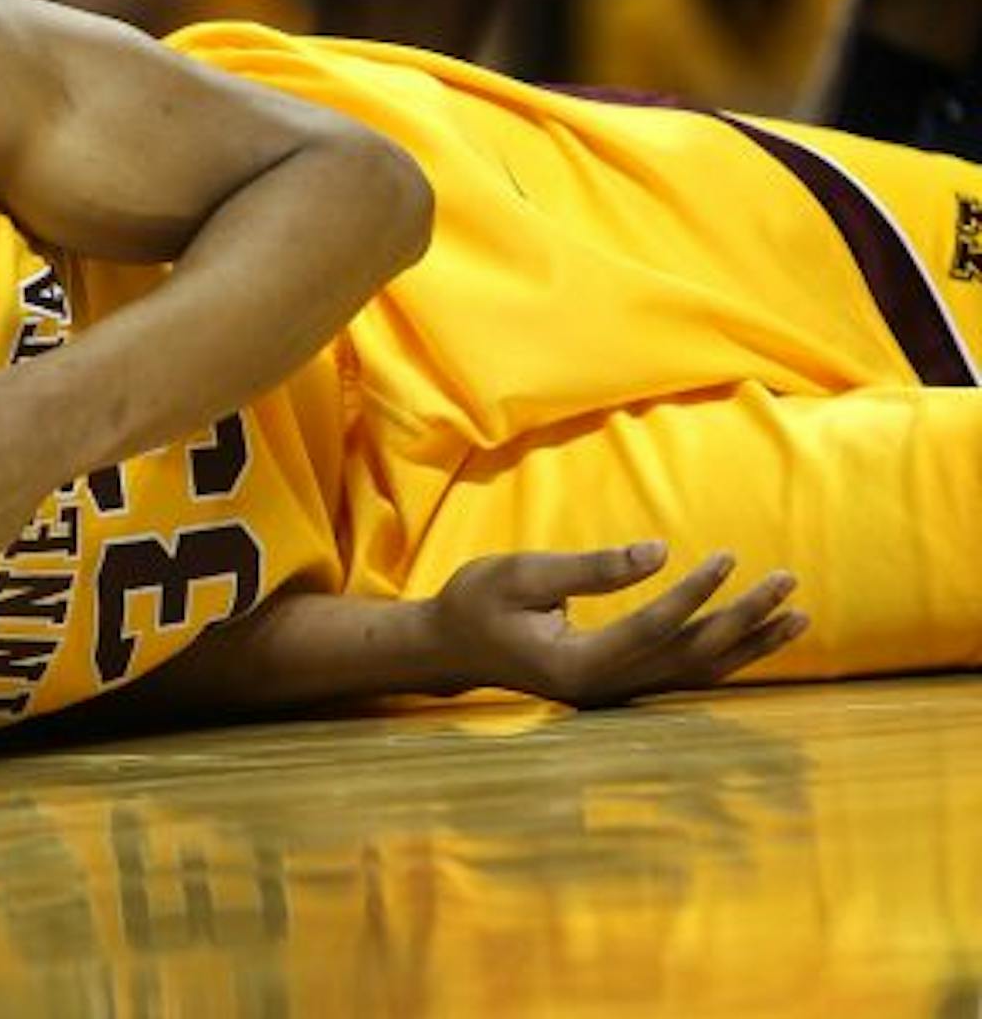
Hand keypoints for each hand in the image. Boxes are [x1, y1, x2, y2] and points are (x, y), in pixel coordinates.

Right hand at [422, 541, 806, 706]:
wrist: (449, 646)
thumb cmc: (476, 602)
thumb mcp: (520, 574)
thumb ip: (590, 568)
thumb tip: (657, 553)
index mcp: (575, 665)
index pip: (651, 629)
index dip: (693, 594)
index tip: (726, 557)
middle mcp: (604, 689)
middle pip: (688, 657)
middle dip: (741, 620)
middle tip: (787, 582)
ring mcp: (614, 693)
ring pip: (696, 673)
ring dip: (748, 644)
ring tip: (796, 614)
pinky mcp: (620, 684)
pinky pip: (685, 673)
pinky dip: (727, 655)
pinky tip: (756, 636)